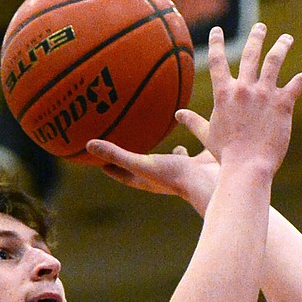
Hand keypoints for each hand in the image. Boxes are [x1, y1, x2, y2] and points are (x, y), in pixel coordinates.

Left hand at [86, 125, 217, 212]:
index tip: (99, 161)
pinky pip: (194, 143)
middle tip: (124, 142)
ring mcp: (184, 170)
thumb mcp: (141, 163)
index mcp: (148, 179)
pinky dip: (190, 133)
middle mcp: (164, 176)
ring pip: (170, 157)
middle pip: (144, 166)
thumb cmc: (174, 176)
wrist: (213, 183)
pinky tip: (188, 119)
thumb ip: (116, 154)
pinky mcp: (201, 161)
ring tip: (157, 134)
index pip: (123, 173)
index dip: (111, 168)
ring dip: (162, 150)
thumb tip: (88, 145)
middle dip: (134, 157)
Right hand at [195, 23, 301, 179]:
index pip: (217, 62)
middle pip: (250, 54)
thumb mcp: (207, 135)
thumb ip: (193, 122)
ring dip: (281, 46)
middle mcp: (244, 88)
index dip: (216, 43)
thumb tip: (178, 115)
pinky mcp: (282, 104)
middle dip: (256, 37)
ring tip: (286, 39)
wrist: (246, 168)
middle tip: (260, 27)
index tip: (217, 31)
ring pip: (274, 60)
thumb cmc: (226, 155)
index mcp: (224, 94)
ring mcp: (264, 94)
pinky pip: (297, 84)